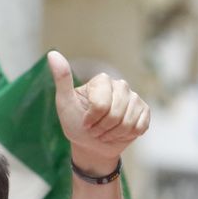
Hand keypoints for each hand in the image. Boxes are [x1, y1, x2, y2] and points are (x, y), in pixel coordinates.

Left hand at [47, 50, 150, 172]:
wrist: (91, 144)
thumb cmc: (76, 123)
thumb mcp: (65, 103)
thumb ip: (62, 79)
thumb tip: (52, 53)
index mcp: (102, 80)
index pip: (101, 105)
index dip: (92, 120)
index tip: (84, 123)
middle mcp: (120, 85)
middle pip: (115, 114)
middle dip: (102, 129)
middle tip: (95, 130)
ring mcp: (134, 97)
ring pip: (128, 122)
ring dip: (113, 134)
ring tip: (106, 132)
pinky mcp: (144, 110)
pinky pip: (140, 126)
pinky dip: (128, 135)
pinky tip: (120, 133)